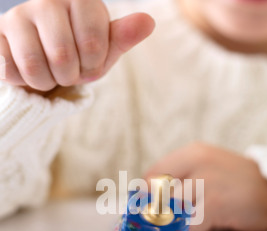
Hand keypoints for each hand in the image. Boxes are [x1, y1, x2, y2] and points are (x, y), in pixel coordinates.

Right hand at [0, 0, 154, 92]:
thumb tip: (148, 22)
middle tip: (67, 69)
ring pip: (34, 67)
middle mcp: (46, 1)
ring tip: (48, 71)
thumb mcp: (104, 49)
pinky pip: (10, 71)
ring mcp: (17, 16)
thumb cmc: (78, 54)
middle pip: (62, 57)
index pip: (93, 43)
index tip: (90, 62)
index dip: (93, 65)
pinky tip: (26, 69)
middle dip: (69, 76)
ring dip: (45, 82)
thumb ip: (123, 37)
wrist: (42, 59)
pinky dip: (23, 81)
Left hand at [146, 143, 266, 230]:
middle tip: (184, 213)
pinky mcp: (215, 204)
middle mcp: (196, 163)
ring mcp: (205, 183)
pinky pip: (192, 226)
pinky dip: (201, 230)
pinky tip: (218, 221)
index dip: (151, 194)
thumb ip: (181, 178)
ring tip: (206, 215)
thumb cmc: (237, 183)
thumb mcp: (207, 168)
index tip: (158, 205)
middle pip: (159, 196)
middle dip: (167, 210)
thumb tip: (149, 198)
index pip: (152, 174)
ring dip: (186, 220)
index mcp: (192, 153)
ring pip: (174, 211)